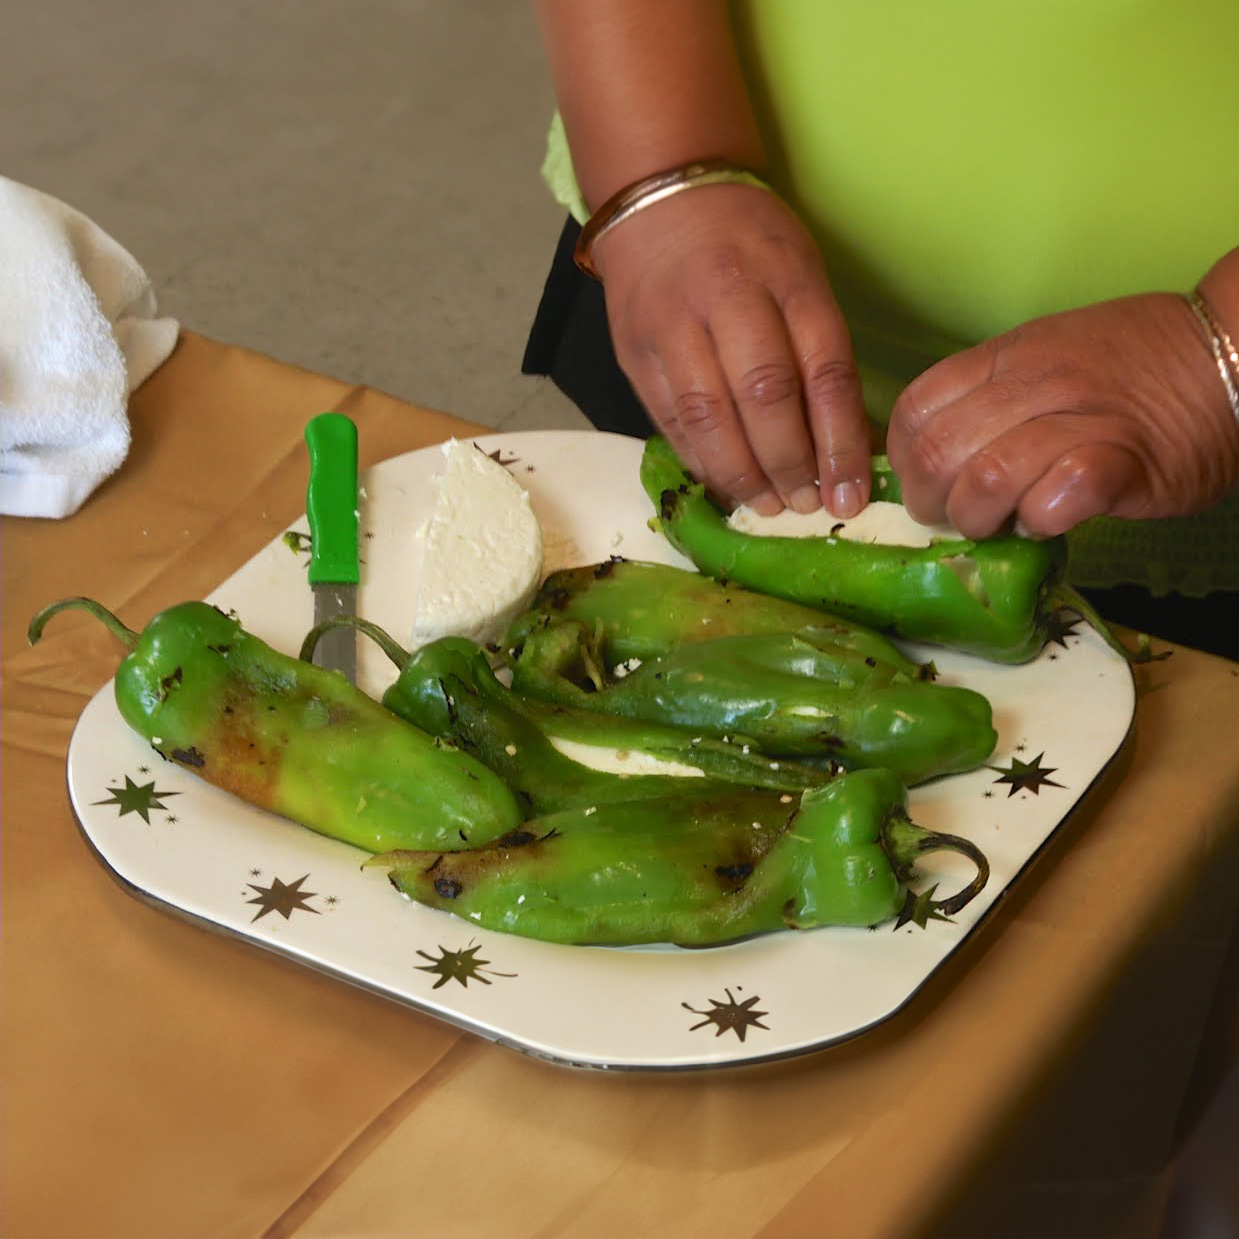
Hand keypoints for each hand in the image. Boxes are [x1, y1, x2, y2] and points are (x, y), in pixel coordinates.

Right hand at [591, 183, 871, 516]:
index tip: (850, 494)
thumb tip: (850, 446)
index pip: (824, 370)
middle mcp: (727, 296)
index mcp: (787, 276)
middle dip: (789, 464)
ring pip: (709, 416)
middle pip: (764, 396)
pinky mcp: (635, 351)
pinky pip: (670, 419)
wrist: (659, 202)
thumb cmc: (747, 243)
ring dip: (741, 474)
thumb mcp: (801, 274)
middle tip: (806, 506)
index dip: (840, 442)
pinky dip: (701, 460)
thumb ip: (821, 353)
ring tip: (766, 504)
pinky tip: (725, 483)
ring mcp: (673, 325)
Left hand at [885, 293, 1238, 537]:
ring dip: (982, 520)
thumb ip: (988, 399)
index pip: (912, 412)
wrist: (1234, 352)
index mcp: (1003, 357)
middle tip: (962, 519)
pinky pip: (1056, 499)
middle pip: (936, 455)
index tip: (927, 485)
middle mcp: (1032, 382)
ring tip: (1006, 525)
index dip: (903, 462)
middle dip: (933, 505)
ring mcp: (1079, 419)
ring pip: (984, 479)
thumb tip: (934, 459)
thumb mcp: (1045, 359)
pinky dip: (1041, 524)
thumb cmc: (1132, 366)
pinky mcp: (1125, 462)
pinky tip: (1052, 522)